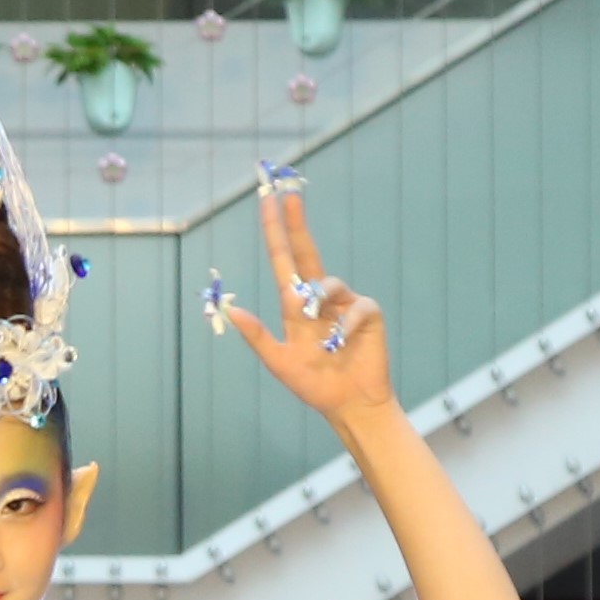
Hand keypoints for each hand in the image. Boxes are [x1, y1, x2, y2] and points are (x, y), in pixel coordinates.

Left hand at [203, 168, 390, 422]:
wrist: (350, 406)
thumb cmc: (315, 385)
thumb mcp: (279, 362)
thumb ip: (257, 337)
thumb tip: (232, 309)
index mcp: (296, 306)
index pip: (283, 260)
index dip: (276, 231)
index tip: (269, 201)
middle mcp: (320, 298)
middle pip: (306, 252)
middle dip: (295, 223)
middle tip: (289, 193)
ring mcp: (345, 303)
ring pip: (328, 283)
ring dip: (319, 303)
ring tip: (320, 340)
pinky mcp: (367, 314)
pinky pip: (354, 308)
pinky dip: (343, 326)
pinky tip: (340, 345)